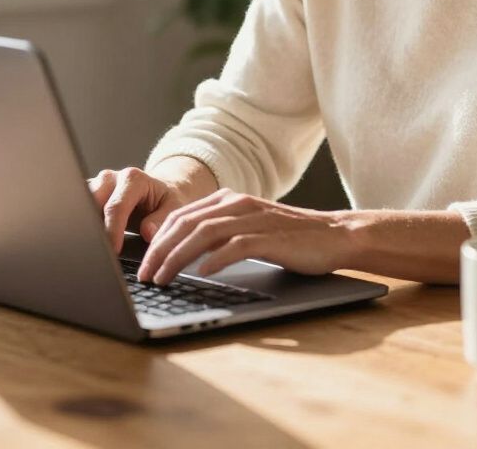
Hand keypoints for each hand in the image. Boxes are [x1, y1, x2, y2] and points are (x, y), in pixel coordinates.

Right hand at [88, 167, 193, 253]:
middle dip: (93, 229)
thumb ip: (162, 220)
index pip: (116, 207)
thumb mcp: (173, 208)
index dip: (112, 231)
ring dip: (84, 227)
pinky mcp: (87, 194)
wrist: (159, 192)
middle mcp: (111, 178)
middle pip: (91, 203)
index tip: (113, 252)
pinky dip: (79, 225)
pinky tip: (85, 241)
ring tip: (92, 249)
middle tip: (98, 254)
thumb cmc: (165, 201)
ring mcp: (96, 185)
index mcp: (133, 178)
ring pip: (79, 206)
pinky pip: (77, 209)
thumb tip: (147, 232)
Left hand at [136, 188, 350, 285]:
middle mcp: (237, 203)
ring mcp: (253, 218)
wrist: (333, 234)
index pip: (181, 216)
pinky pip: (235, 246)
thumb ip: (220, 234)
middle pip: (186, 223)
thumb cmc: (290, 238)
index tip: (143, 264)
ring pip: (203, 233)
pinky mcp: (269, 236)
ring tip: (163, 278)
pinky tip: (201, 274)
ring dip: (178, 257)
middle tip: (144, 275)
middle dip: (159, 250)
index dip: (157, 240)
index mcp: (229, 198)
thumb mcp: (248, 229)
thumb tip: (184, 254)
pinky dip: (214, 259)